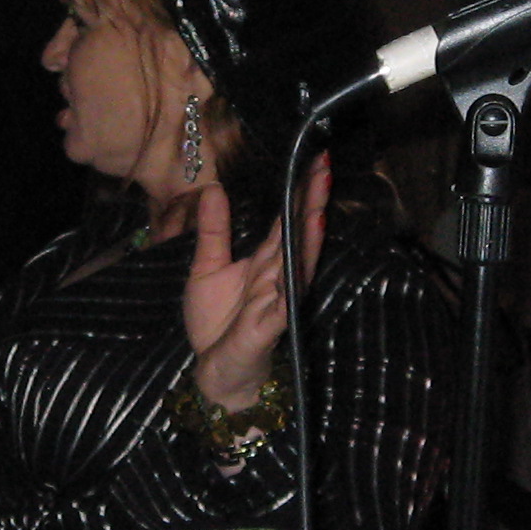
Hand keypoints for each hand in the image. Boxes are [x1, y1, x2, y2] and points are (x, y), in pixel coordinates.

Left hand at [183, 156, 329, 413]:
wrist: (213, 370)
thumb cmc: (214, 323)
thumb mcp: (206, 268)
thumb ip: (213, 231)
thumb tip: (214, 188)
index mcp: (264, 260)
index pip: (284, 219)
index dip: (297, 190)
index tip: (311, 159)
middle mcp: (278, 275)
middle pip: (297, 232)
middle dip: (311, 200)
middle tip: (324, 164)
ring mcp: (278, 298)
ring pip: (299, 261)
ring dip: (310, 234)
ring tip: (319, 203)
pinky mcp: (272, 323)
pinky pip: (286, 298)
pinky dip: (294, 278)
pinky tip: (301, 258)